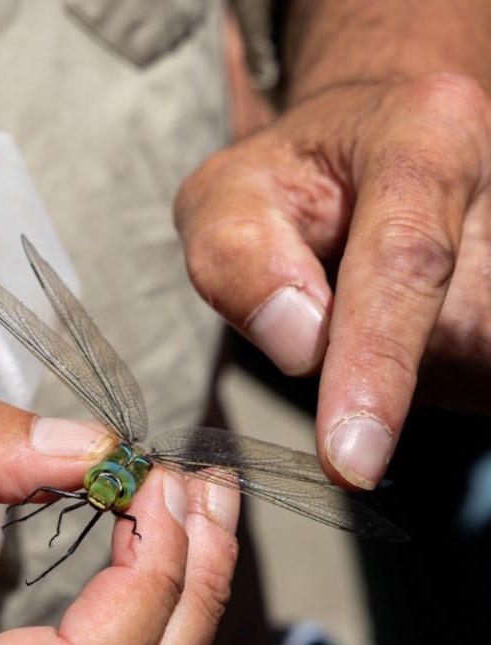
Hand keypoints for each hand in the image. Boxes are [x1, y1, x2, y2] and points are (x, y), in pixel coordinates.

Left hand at [175, 72, 490, 489]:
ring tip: (361, 292)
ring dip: (404, 366)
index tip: (348, 461)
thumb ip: (236, 257)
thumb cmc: (285, 184)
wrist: (362, 159)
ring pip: (462, 364)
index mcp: (425, 135)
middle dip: (373, 362)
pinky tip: (401, 322)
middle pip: (442, 334)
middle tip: (327, 299)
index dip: (377, 365)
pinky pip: (469, 371)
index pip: (407, 261)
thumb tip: (299, 342)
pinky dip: (423, 372)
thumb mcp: (226, 200)